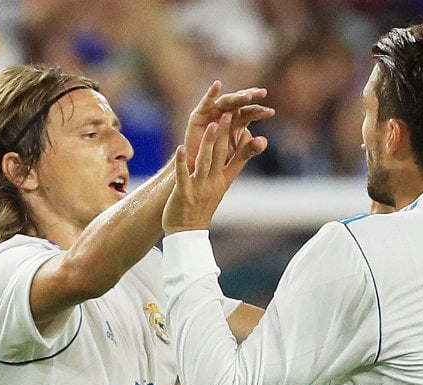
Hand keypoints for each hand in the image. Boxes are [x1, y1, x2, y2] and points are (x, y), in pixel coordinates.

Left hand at [163, 115, 266, 235]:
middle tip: (228, 113)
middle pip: (221, 154)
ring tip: (211, 124)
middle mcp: (214, 182)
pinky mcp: (184, 193)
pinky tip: (180, 148)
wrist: (188, 234)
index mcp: (223, 181)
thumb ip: (226, 171)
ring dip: (208, 142)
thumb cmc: (201, 209)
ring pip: (205, 161)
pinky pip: (184, 175)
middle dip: (225, 133)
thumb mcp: (218, 189)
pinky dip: (182, 161)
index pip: (235, 158)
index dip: (239, 139)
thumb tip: (232, 161)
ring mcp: (199, 187)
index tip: (242, 121)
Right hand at [183, 81, 273, 171]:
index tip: (271, 112)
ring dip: (236, 97)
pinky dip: (211, 92)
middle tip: (263, 93)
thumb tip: (262, 141)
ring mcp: (212, 112)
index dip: (260, 111)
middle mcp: (226, 113)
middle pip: (240, 102)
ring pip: (226, 101)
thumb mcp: (239, 155)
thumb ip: (251, 149)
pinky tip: (217, 84)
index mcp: (237, 121)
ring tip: (247, 96)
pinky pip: (206, 102)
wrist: (199, 167)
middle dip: (251, 96)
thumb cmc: (220, 160)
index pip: (251, 112)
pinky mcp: (198, 115)